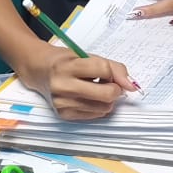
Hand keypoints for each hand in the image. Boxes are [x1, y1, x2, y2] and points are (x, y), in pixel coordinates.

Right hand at [18, 44, 136, 120]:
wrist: (41, 71)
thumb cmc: (68, 62)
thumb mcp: (89, 56)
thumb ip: (114, 68)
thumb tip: (132, 86)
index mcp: (68, 66)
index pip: (103, 70)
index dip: (113, 73)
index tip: (110, 73)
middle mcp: (62, 86)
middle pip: (106, 95)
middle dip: (115, 90)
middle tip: (109, 85)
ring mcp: (62, 103)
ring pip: (103, 108)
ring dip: (106, 100)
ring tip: (95, 90)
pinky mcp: (63, 115)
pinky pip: (95, 116)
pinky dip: (98, 107)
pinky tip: (88, 98)